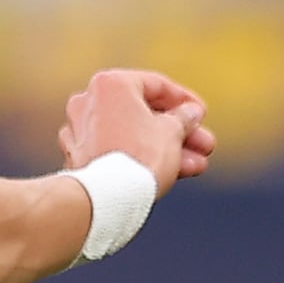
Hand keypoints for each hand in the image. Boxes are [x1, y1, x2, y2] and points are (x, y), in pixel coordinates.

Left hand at [61, 67, 216, 186]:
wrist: (104, 199)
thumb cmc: (140, 157)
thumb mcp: (173, 132)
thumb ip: (183, 118)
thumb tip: (190, 113)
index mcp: (111, 84)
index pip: (156, 85)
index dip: (184, 101)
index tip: (202, 115)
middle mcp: (89, 100)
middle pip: (144, 114)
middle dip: (179, 132)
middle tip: (205, 145)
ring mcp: (79, 130)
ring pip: (132, 135)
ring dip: (167, 149)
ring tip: (197, 165)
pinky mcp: (78, 157)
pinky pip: (117, 152)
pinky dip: (141, 159)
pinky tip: (174, 173)